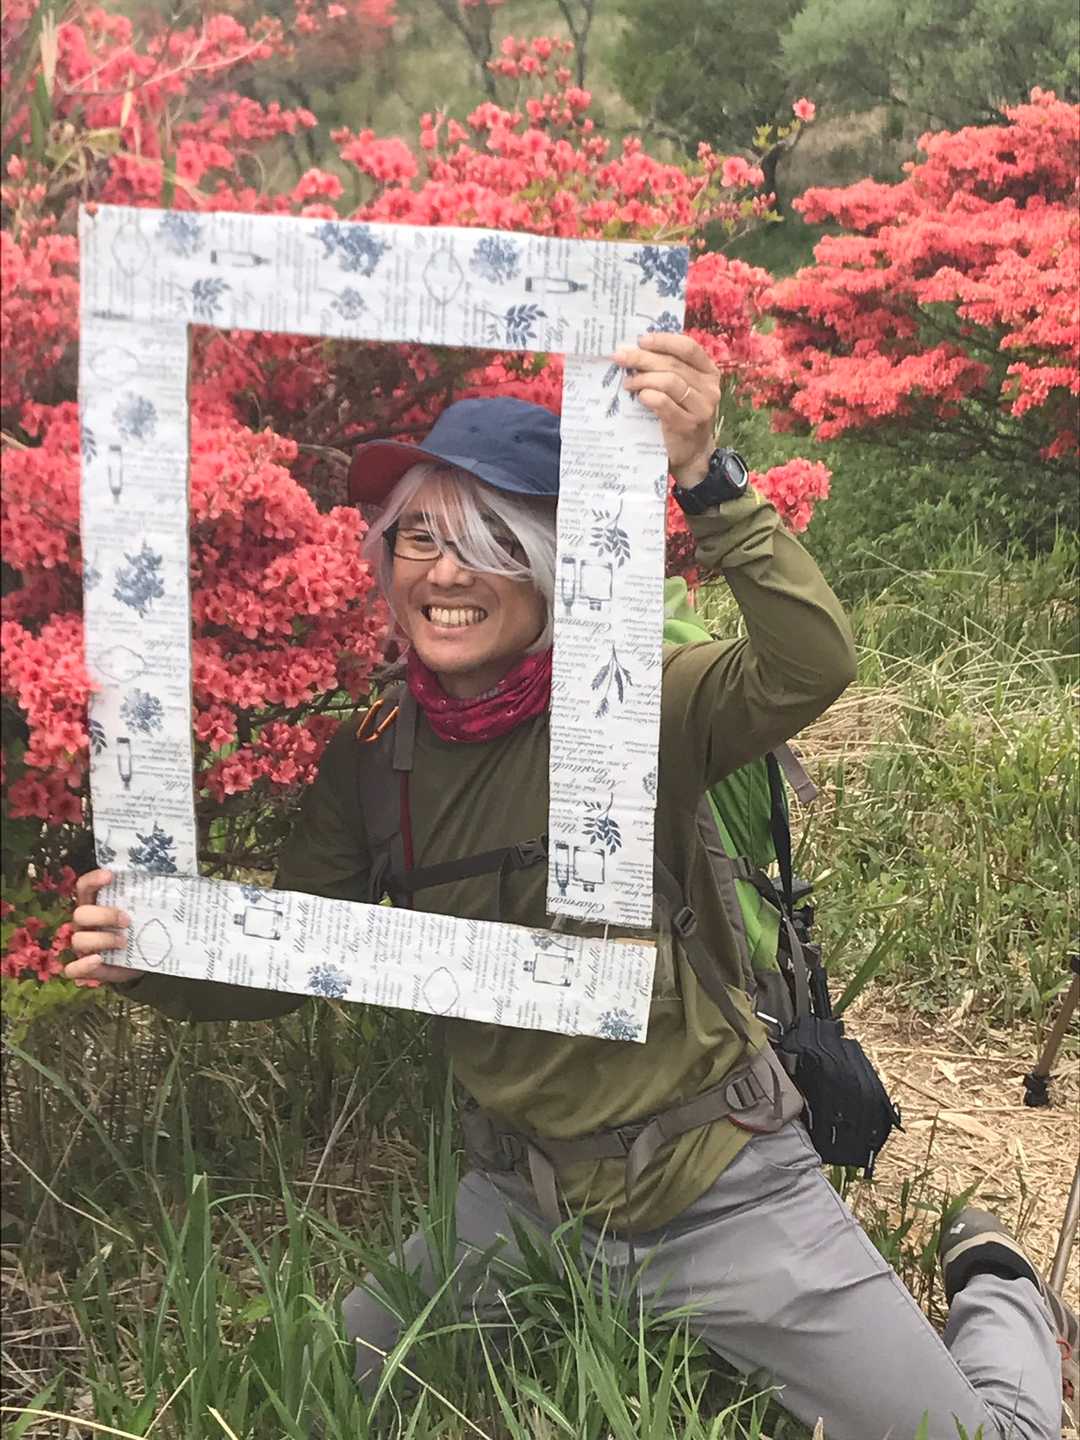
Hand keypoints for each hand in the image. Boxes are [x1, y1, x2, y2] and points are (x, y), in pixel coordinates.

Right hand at [65, 869, 143, 985]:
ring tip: (124, 942)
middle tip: (127, 920)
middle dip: (104, 916)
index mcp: (95, 905)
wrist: (144, 960)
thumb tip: (170, 885)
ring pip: (79, 940)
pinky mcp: (87, 968)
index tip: (110, 876)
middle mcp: (85, 924)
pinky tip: (98, 959)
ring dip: (102, 940)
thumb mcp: (144, 914)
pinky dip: (83, 965)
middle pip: (80, 914)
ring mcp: (83, 946)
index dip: (93, 880)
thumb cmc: (140, 931)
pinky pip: (72, 969)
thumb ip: (148, 900)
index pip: (84, 887)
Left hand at [612, 332, 721, 487]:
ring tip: (628, 382)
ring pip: (670, 381)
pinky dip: (650, 396)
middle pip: (673, 364)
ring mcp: (701, 407)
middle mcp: (709, 388)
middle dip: (643, 358)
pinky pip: (665, 403)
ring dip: (643, 378)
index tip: (641, 340)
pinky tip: (640, 397)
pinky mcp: (688, 425)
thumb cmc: (680, 416)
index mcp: (709, 372)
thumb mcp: (681, 390)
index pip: (688, 348)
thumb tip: (635, 349)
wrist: (691, 454)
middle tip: (621, 357)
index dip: (664, 341)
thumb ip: (668, 369)